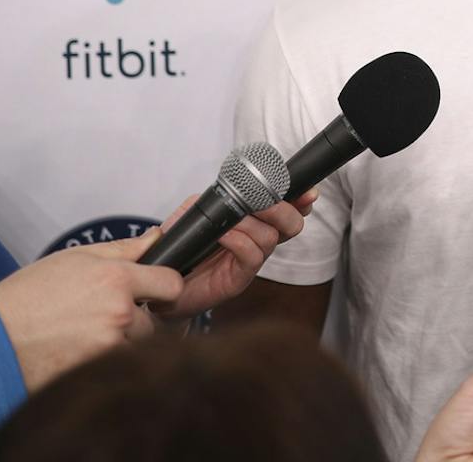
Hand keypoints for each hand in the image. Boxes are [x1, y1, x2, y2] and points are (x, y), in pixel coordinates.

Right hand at [0, 235, 181, 390]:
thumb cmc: (26, 298)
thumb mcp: (72, 259)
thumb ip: (121, 250)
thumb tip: (156, 238)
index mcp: (115, 279)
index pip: (171, 284)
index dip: (165, 287)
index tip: (155, 292)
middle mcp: (119, 314)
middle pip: (155, 322)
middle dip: (138, 321)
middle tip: (104, 319)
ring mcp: (110, 348)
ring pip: (137, 349)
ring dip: (122, 345)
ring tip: (86, 337)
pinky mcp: (97, 375)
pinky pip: (119, 369)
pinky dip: (107, 365)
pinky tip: (80, 354)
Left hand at [150, 189, 316, 320]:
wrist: (164, 284)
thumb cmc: (183, 250)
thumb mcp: (194, 215)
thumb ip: (212, 200)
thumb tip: (229, 187)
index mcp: (254, 224)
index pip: (288, 209)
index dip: (301, 199)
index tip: (307, 192)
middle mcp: (258, 241)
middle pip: (292, 224)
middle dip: (282, 209)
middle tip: (267, 203)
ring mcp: (250, 261)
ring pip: (271, 237)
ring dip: (251, 223)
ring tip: (229, 223)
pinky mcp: (239, 279)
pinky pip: (252, 256)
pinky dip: (239, 240)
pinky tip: (223, 236)